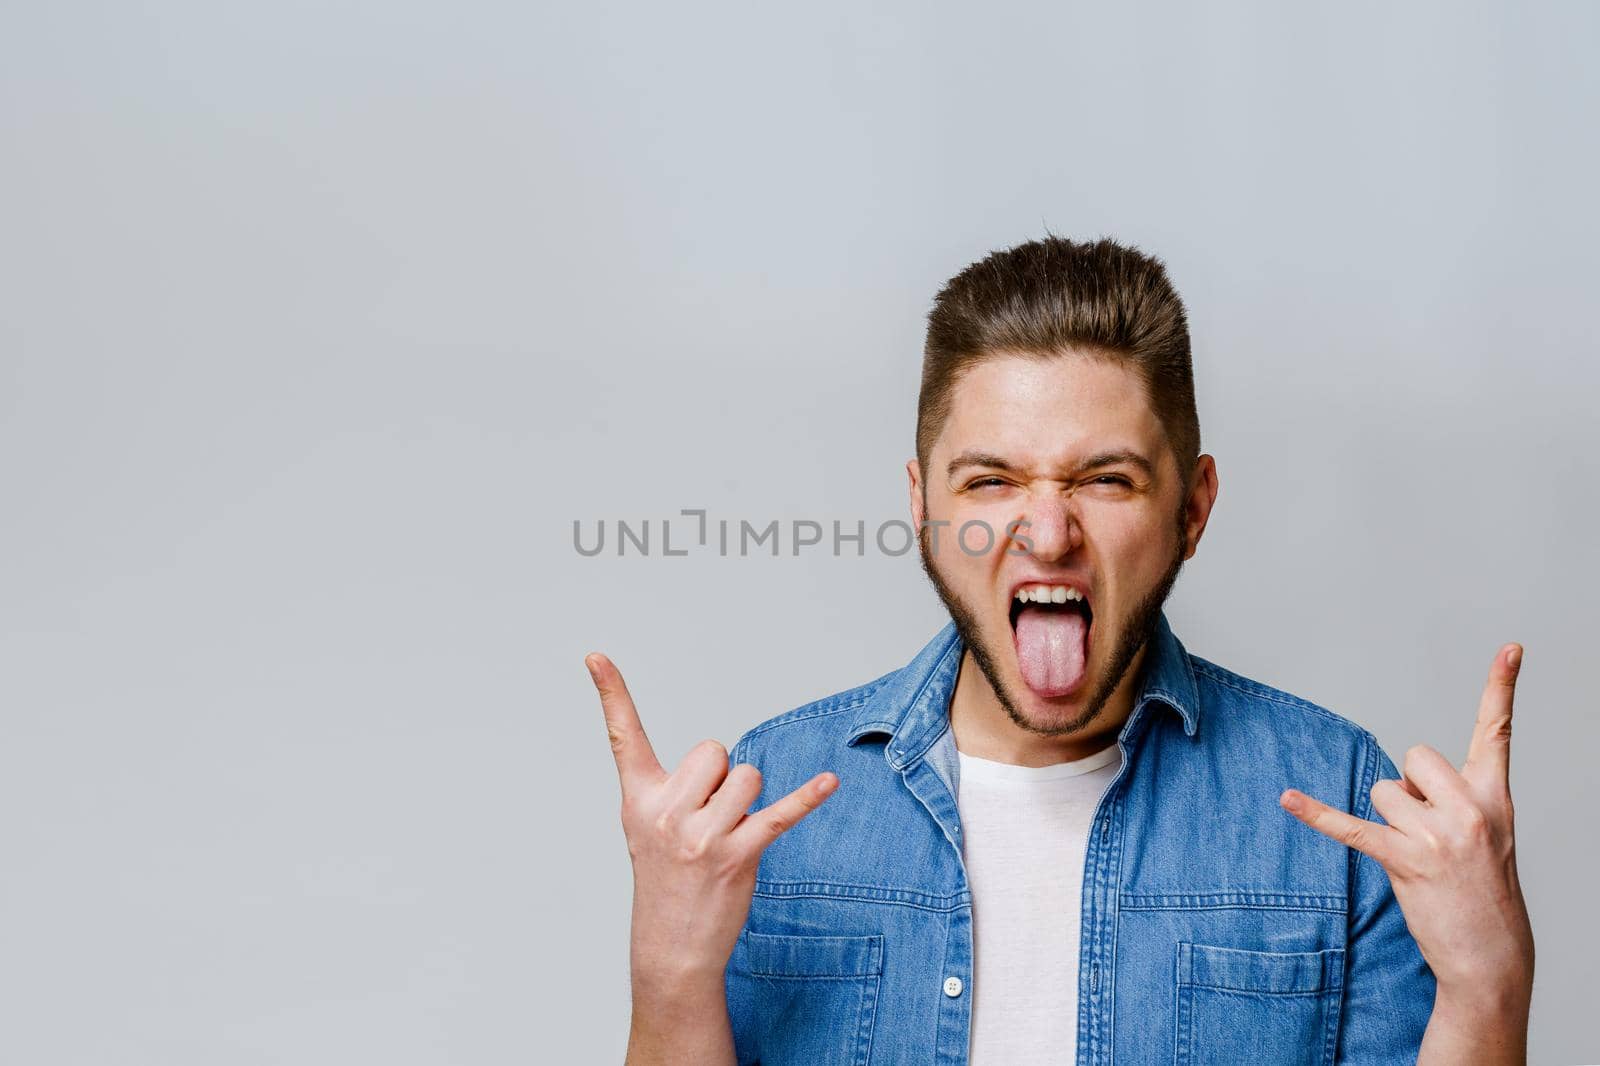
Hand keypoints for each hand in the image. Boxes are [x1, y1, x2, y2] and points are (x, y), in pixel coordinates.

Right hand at [587, 652, 838, 990]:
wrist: (671, 947)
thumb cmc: (666, 879)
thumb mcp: (647, 828)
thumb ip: (674, 786)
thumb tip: (719, 760)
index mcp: (640, 799)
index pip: (622, 736)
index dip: (610, 693)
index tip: (595, 655)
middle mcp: (666, 812)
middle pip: (714, 750)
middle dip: (722, 776)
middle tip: (708, 819)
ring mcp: (701, 836)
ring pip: (747, 775)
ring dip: (748, 801)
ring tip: (728, 836)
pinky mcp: (738, 855)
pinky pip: (779, 814)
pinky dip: (808, 798)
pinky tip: (829, 782)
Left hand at [1280, 644, 1533, 999]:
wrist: (1492, 955)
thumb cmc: (1484, 890)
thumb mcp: (1489, 832)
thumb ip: (1455, 794)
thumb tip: (1404, 783)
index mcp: (1495, 795)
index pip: (1498, 730)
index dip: (1502, 686)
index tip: (1510, 646)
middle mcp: (1470, 807)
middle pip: (1412, 755)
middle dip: (1410, 787)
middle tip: (1431, 832)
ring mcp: (1438, 835)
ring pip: (1382, 789)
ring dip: (1389, 820)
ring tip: (1419, 856)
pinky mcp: (1404, 860)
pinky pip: (1350, 826)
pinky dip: (1316, 814)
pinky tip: (1287, 799)